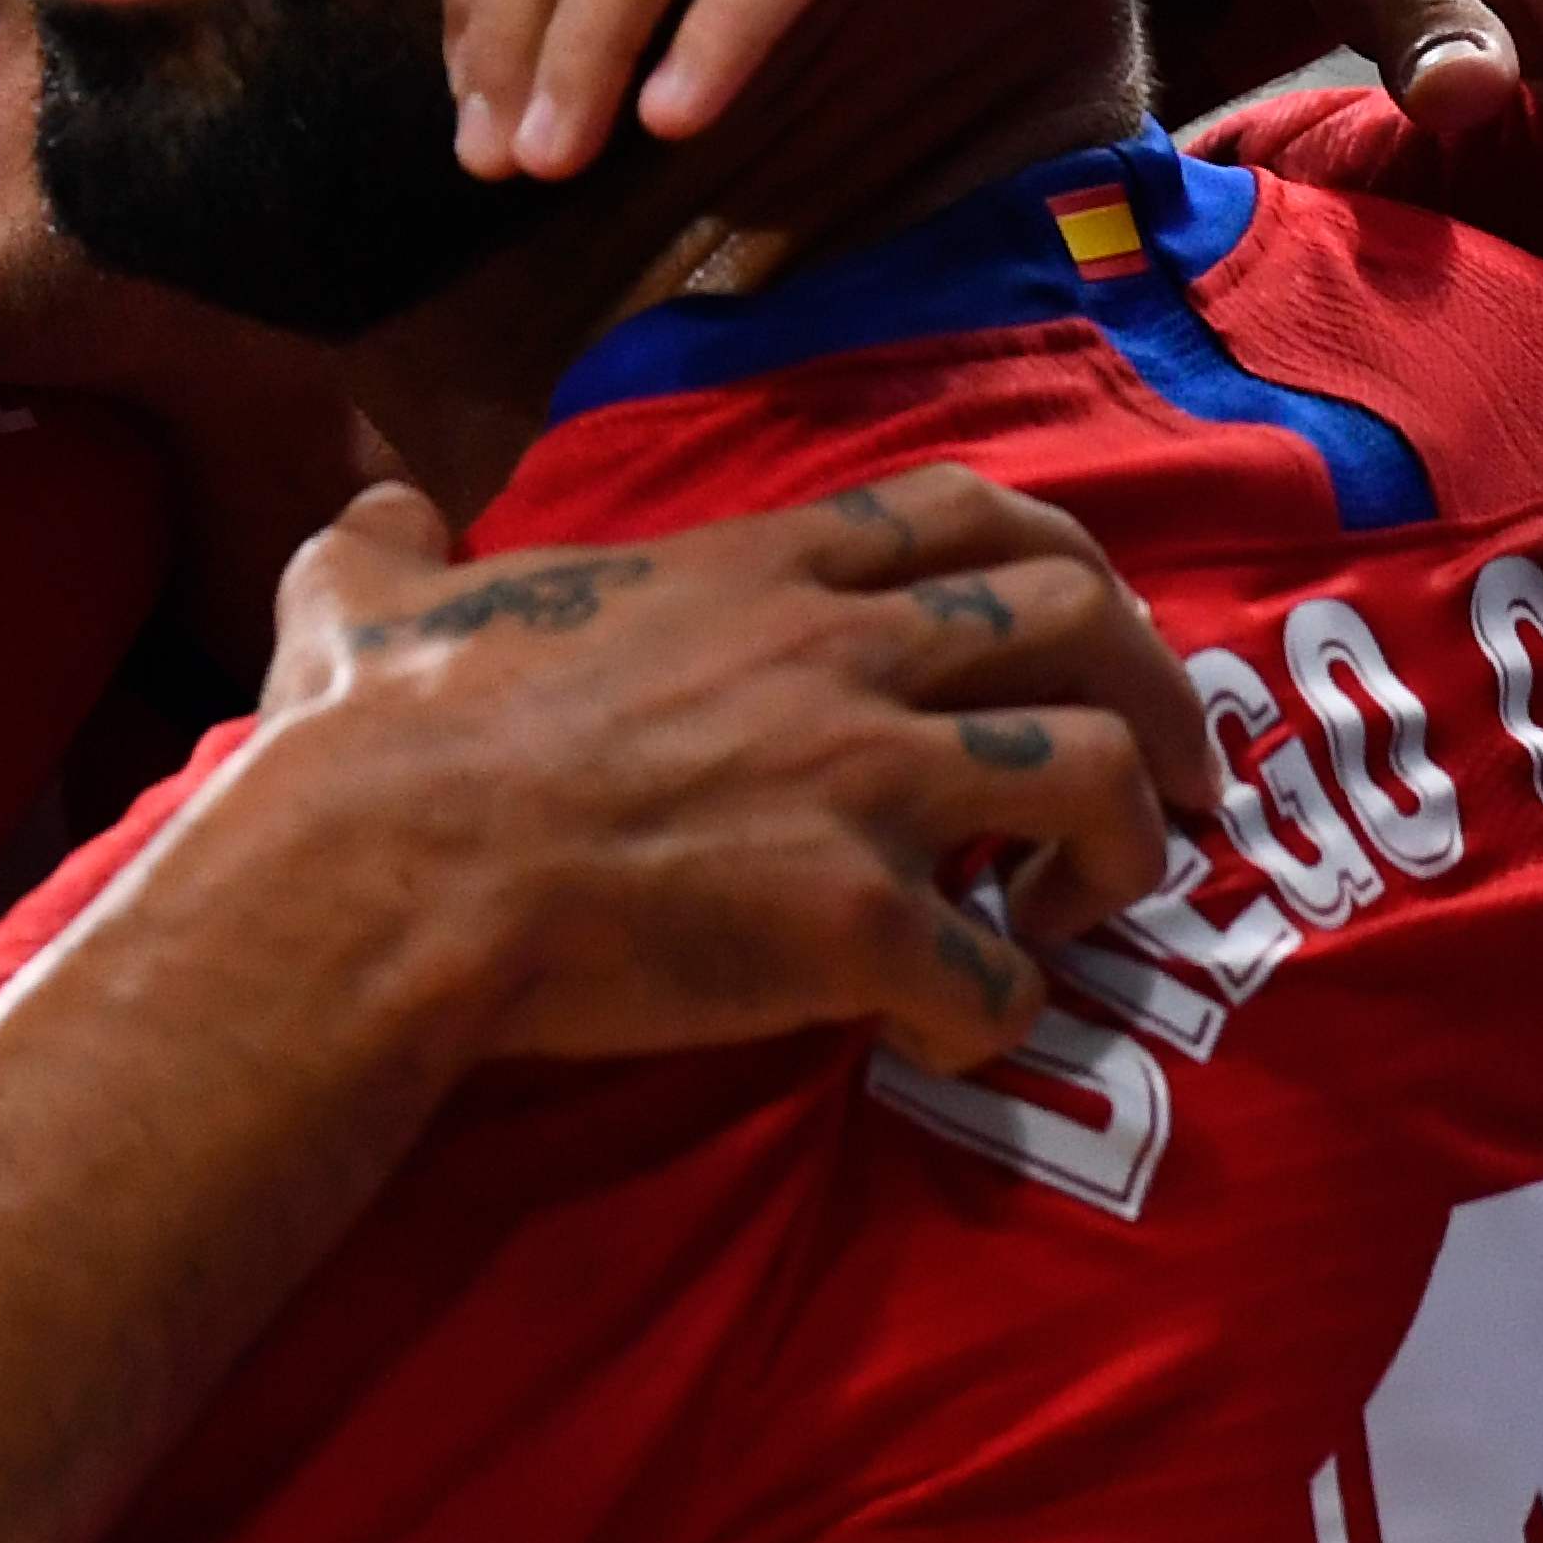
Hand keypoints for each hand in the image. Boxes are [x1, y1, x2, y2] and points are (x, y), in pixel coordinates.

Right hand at [250, 462, 1218, 1082]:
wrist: (386, 875)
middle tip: (1176, 782)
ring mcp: (865, 784)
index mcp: (757, 573)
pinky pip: (1006, 978)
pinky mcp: (859, 922)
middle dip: (1164, 697)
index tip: (1092, 629)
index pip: (967, 513)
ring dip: (1129, 851)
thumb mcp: (365, 596)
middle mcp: (844, 656)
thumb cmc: (377, 742)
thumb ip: (391, 541)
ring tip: (1090, 915)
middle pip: (1090, 619)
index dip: (1061, 563)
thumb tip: (374, 506)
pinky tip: (956, 1036)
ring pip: (1105, 776)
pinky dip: (1007, 1017)